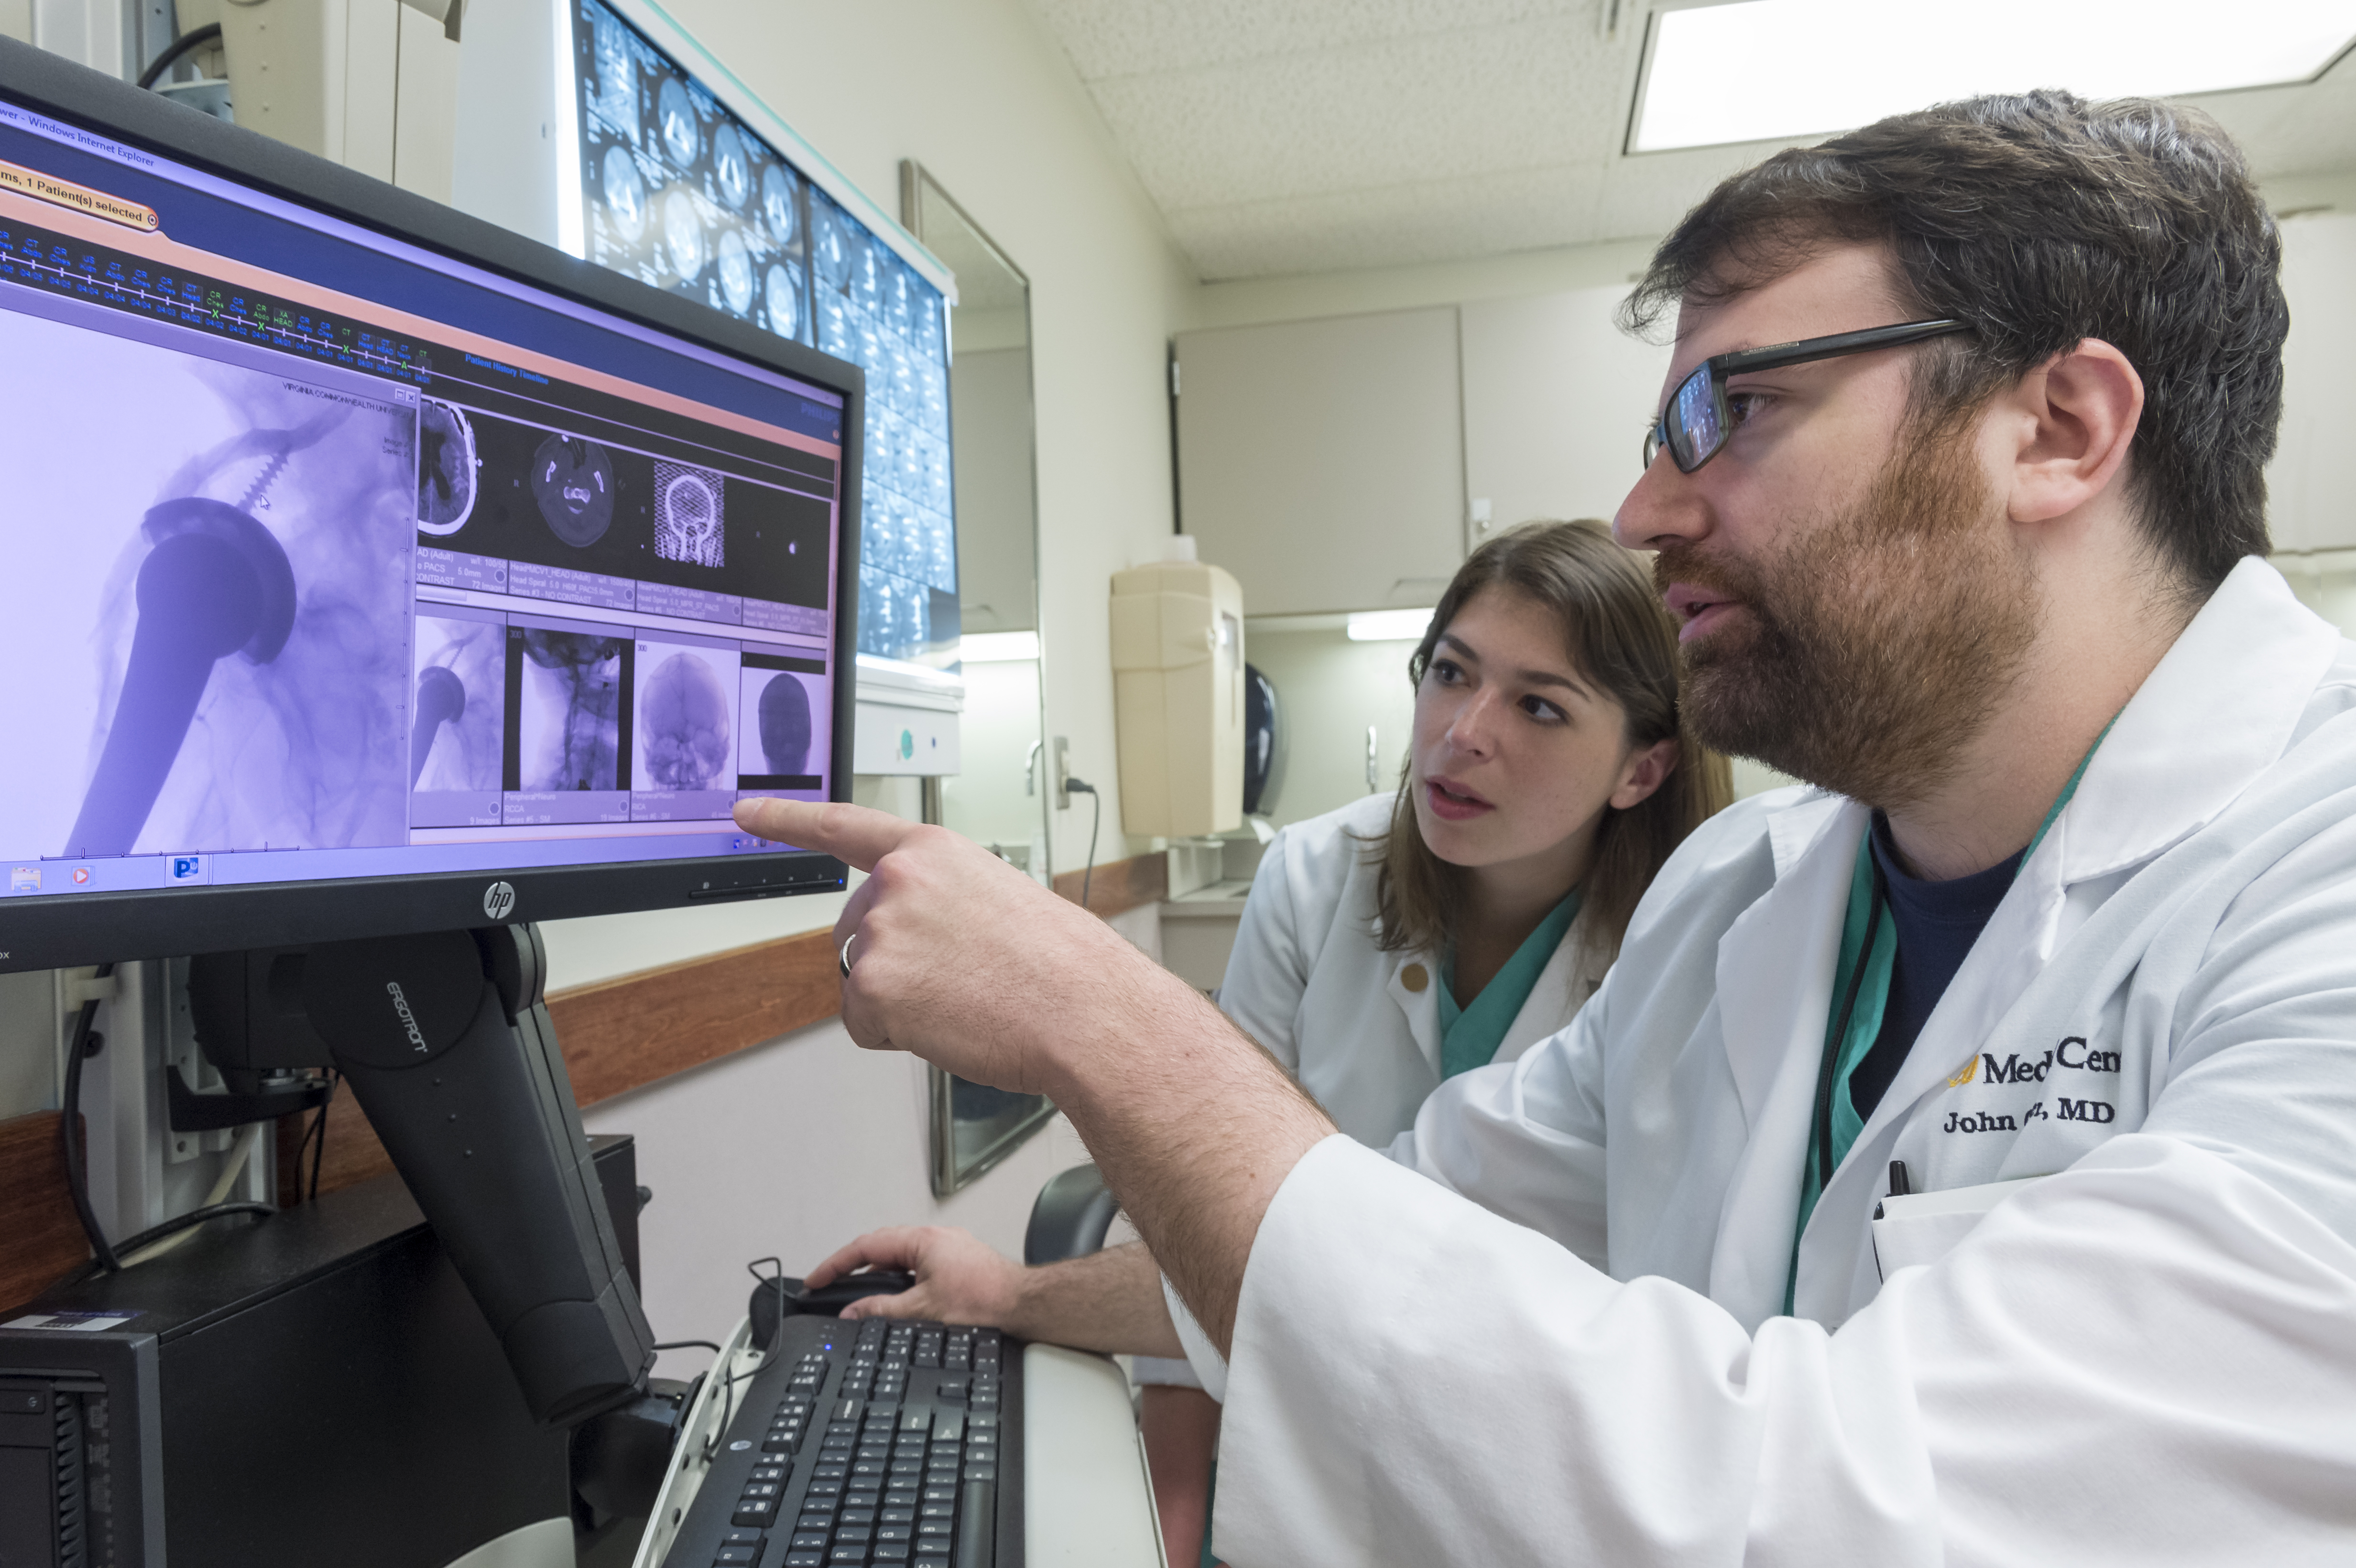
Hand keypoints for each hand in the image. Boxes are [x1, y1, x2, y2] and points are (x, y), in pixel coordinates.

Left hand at [731, 799, 1191, 1095]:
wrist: (1084, 1010)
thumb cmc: (1061, 964)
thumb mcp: (1002, 899)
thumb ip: (945, 901)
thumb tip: (928, 940)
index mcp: (933, 851)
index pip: (844, 826)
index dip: (788, 819)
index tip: (746, 811)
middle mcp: (898, 882)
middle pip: (857, 932)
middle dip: (894, 961)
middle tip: (961, 978)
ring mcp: (880, 931)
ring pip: (865, 982)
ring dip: (904, 1001)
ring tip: (969, 998)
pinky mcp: (871, 985)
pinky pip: (865, 1024)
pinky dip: (900, 1036)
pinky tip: (951, 1023)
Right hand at [806, 1225, 1022, 1326]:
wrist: (1022, 1305)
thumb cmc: (983, 1301)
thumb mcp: (922, 1310)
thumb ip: (881, 1311)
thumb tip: (851, 1314)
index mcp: (922, 1241)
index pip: (866, 1247)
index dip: (836, 1264)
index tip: (816, 1279)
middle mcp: (934, 1238)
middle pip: (881, 1248)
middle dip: (853, 1266)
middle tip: (830, 1285)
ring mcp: (947, 1248)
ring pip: (900, 1257)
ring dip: (878, 1275)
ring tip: (859, 1296)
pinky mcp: (956, 1262)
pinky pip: (917, 1265)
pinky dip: (899, 1279)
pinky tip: (896, 1299)